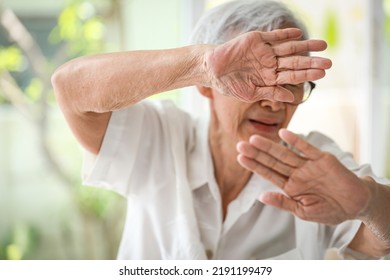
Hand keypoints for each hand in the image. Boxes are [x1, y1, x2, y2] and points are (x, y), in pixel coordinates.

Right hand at [205, 28, 331, 102]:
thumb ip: (272, 93)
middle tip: (329, 62)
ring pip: (289, 48)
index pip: (292, 76)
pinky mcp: (256, 40)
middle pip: (295, 62)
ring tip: (323, 45)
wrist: (212, 70)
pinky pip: (274, 36)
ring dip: (305, 46)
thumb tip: (292, 98)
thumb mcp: (252, 93)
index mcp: (269, 78)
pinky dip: (286, 35)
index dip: (307, 74)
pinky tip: (299, 34)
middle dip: (311, 62)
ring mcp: (264, 51)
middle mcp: (270, 63)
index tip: (322, 74)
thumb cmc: (229, 85)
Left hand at [236, 129, 370, 224]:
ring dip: (270, 147)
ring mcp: (308, 165)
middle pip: (273, 162)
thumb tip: (261, 197)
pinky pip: (306, 148)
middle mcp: (296, 173)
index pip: (268, 174)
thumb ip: (283, 203)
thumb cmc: (329, 210)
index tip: (240, 158)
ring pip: (285, 154)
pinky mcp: (322, 159)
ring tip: (254, 139)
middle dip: (257, 154)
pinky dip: (296, 141)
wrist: (356, 205)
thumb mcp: (303, 211)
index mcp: (290, 186)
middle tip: (240, 145)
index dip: (254, 166)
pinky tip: (282, 134)